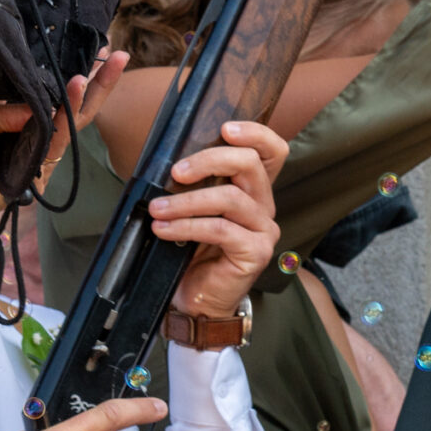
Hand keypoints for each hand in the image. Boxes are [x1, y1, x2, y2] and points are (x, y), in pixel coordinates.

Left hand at [0, 52, 129, 229]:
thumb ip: (13, 109)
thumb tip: (46, 101)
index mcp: (20, 127)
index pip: (54, 102)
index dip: (72, 82)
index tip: (93, 55)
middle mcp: (35, 142)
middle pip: (75, 112)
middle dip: (99, 85)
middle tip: (120, 57)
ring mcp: (40, 158)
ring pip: (73, 124)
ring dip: (87, 94)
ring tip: (103, 66)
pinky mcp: (38, 172)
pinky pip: (57, 139)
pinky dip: (66, 115)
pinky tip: (76, 89)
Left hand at [150, 120, 288, 320]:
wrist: (197, 301)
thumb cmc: (191, 253)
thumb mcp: (192, 210)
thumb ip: (193, 184)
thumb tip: (167, 159)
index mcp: (253, 190)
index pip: (273, 151)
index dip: (256, 134)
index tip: (223, 129)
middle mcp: (264, 206)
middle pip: (250, 164)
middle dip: (209, 161)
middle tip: (176, 172)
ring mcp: (263, 230)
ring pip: (231, 198)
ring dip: (187, 201)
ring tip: (157, 209)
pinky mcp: (255, 252)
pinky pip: (221, 230)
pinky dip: (187, 226)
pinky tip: (164, 229)